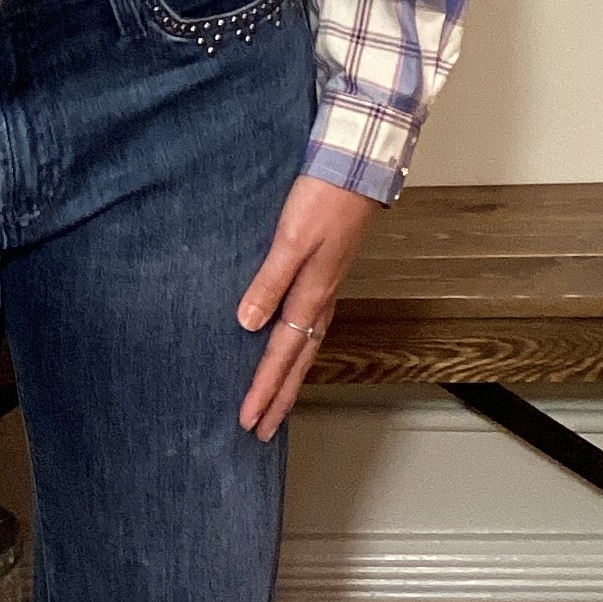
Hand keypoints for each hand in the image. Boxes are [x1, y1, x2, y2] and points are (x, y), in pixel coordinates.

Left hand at [234, 172, 377, 439]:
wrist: (355, 171)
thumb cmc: (323, 201)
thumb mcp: (290, 241)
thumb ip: (269, 282)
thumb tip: (247, 324)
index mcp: (312, 297)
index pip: (281, 355)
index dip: (264, 389)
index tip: (249, 420)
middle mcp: (320, 301)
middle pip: (297, 363)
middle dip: (279, 398)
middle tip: (261, 430)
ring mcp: (325, 289)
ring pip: (305, 349)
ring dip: (289, 379)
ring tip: (275, 405)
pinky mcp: (324, 275)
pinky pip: (309, 327)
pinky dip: (298, 350)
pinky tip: (289, 349)